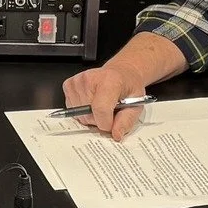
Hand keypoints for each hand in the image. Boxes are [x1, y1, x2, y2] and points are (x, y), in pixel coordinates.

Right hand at [59, 33, 185, 140]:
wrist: (123, 71)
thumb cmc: (130, 86)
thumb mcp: (137, 104)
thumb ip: (126, 121)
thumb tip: (116, 135)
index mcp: (110, 82)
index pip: (101, 111)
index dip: (106, 123)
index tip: (112, 123)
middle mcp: (91, 79)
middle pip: (89, 115)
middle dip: (100, 119)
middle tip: (111, 109)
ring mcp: (79, 81)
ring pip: (78, 113)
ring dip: (90, 114)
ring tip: (103, 105)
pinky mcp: (70, 84)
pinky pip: (70, 106)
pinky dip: (80, 108)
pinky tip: (92, 102)